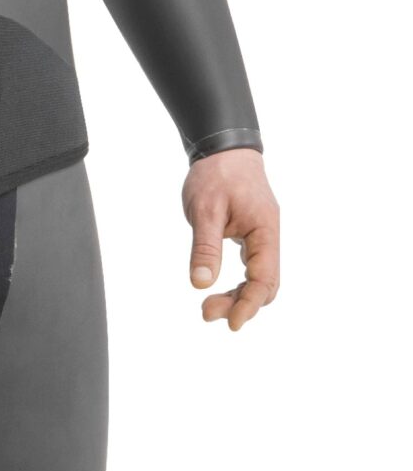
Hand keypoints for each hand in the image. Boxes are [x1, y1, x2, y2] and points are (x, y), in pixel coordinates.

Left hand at [181, 149, 279, 331]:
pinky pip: (253, 266)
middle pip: (266, 284)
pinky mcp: (252, 234)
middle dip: (241, 304)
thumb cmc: (216, 174)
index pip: (264, 278)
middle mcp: (269, 236)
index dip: (249, 304)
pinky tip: (218, 288)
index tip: (230, 323)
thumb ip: (205, 248)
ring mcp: (262, 235)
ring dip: (238, 296)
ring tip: (208, 306)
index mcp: (264, 231)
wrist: (224, 147)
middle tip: (207, 313)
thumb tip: (201, 284)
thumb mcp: (205, 211)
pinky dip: (239, 283)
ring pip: (260, 277)